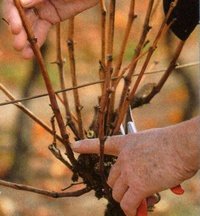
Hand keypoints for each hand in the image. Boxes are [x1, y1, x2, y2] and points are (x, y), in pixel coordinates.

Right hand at [2, 0, 97, 58]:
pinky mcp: (51, 17)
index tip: (16, 29)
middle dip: (19, 33)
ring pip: (31, 25)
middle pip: (21, 17)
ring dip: (27, 41)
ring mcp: (42, 8)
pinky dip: (38, 40)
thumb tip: (21, 4)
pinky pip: (42, 30)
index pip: (14, 4)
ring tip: (25, 56)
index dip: (13, 16)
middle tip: (17, 46)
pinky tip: (33, 52)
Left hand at [73, 118, 199, 215]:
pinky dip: (132, 209)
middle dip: (120, 187)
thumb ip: (146, 162)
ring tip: (139, 202)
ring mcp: (129, 171)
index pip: (103, 144)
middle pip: (112, 178)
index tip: (76, 145)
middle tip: (133, 192)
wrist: (183, 144)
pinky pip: (127, 203)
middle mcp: (124, 158)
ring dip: (126, 199)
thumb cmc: (173, 142)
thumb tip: (154, 186)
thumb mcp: (153, 144)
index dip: (88, 145)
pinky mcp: (138, 185)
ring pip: (117, 192)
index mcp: (127, 143)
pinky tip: (139, 211)